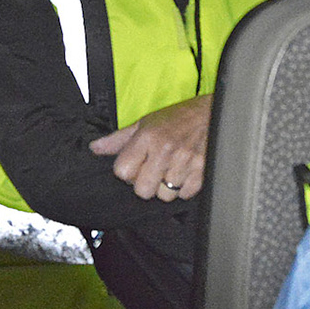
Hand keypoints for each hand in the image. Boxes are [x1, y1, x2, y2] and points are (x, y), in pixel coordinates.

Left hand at [88, 94, 212, 201]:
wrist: (213, 113)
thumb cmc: (178, 118)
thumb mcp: (145, 123)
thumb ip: (119, 139)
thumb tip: (95, 148)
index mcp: (147, 137)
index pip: (122, 172)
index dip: (126, 172)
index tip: (135, 165)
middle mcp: (165, 150)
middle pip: (142, 190)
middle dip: (145, 184)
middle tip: (153, 170)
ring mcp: (185, 163)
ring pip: (164, 196)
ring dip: (166, 187)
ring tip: (171, 169)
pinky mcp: (202, 173)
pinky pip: (184, 195)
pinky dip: (184, 188)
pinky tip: (185, 172)